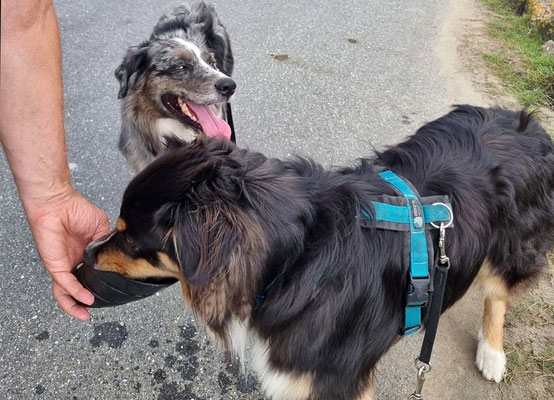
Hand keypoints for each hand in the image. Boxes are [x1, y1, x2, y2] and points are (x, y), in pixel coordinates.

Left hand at [25, 188, 109, 319]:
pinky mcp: (55, 265)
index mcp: (83, 255)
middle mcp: (72, 263)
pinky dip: (76, 293)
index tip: (111, 293)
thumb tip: (118, 257)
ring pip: (65, 292)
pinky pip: (65, 283)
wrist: (58, 202)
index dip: (98, 286)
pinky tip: (86, 299)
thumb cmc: (76, 210)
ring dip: (73, 306)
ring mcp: (63, 265)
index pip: (89, 276)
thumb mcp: (101, 229)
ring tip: (84, 315)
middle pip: (75, 289)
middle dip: (83, 304)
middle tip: (95, 311)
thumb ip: (107, 244)